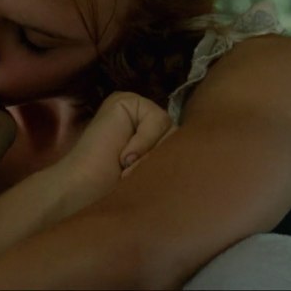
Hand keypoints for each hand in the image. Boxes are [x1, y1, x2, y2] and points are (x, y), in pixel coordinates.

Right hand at [54, 92, 175, 209]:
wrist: (86, 190)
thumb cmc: (117, 188)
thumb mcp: (153, 169)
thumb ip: (171, 153)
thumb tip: (203, 150)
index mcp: (149, 132)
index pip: (178, 142)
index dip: (166, 163)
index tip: (141, 179)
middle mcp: (142, 116)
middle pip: (176, 133)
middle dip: (160, 158)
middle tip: (133, 174)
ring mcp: (133, 106)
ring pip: (169, 128)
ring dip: (150, 153)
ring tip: (127, 167)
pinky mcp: (125, 100)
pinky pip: (156, 120)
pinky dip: (144, 141)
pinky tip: (124, 156)